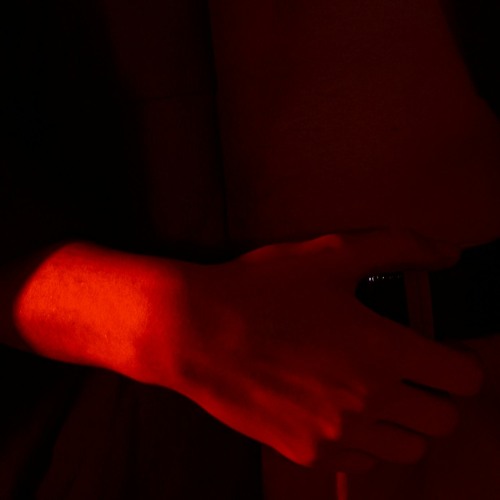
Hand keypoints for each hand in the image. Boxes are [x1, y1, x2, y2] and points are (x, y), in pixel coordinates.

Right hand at [145, 230, 483, 468]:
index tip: (444, 351)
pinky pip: (362, 463)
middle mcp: (368, 401)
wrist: (195, 330)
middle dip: (437, 394)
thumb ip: (399, 247)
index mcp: (382, 350)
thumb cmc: (262, 289)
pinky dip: (365, 441)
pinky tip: (341, 410)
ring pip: (409, 449)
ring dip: (406, 422)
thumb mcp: (331, 253)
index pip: (463, 379)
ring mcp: (337, 434)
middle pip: (444, 420)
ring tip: (379, 392)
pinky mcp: (306, 452)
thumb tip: (448, 253)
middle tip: (411, 370)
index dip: (461, 361)